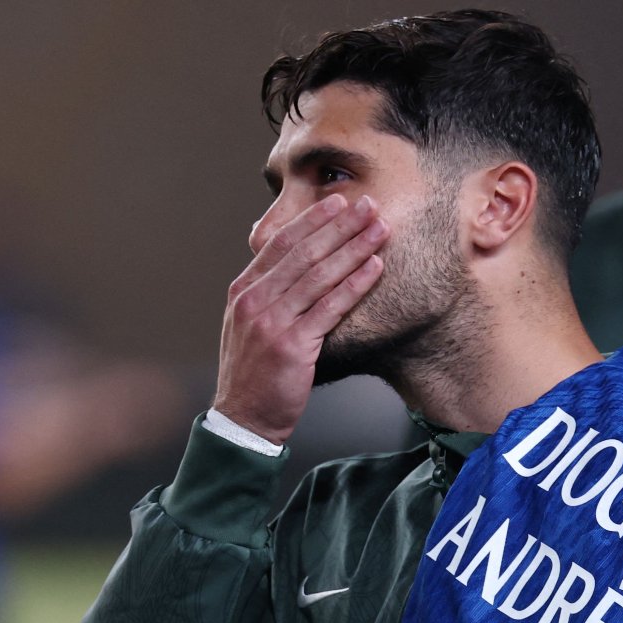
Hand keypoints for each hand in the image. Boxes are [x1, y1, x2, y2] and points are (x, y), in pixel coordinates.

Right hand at [212, 194, 388, 444]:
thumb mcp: (247, 325)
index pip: (280, 244)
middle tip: (369, 205)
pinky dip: (355, 284)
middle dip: (340, 225)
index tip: (338, 202)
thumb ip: (266, 293)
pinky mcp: (292, 346)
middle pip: (304, 252)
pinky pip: (330, 307)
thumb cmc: (253, 373)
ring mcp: (271, 322)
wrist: (243, 419)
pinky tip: (375, 267)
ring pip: (319, 275)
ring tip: (379, 229)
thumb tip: (291, 263)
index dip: (312, 220)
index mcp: (243, 291)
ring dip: (354, 248)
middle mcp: (253, 301)